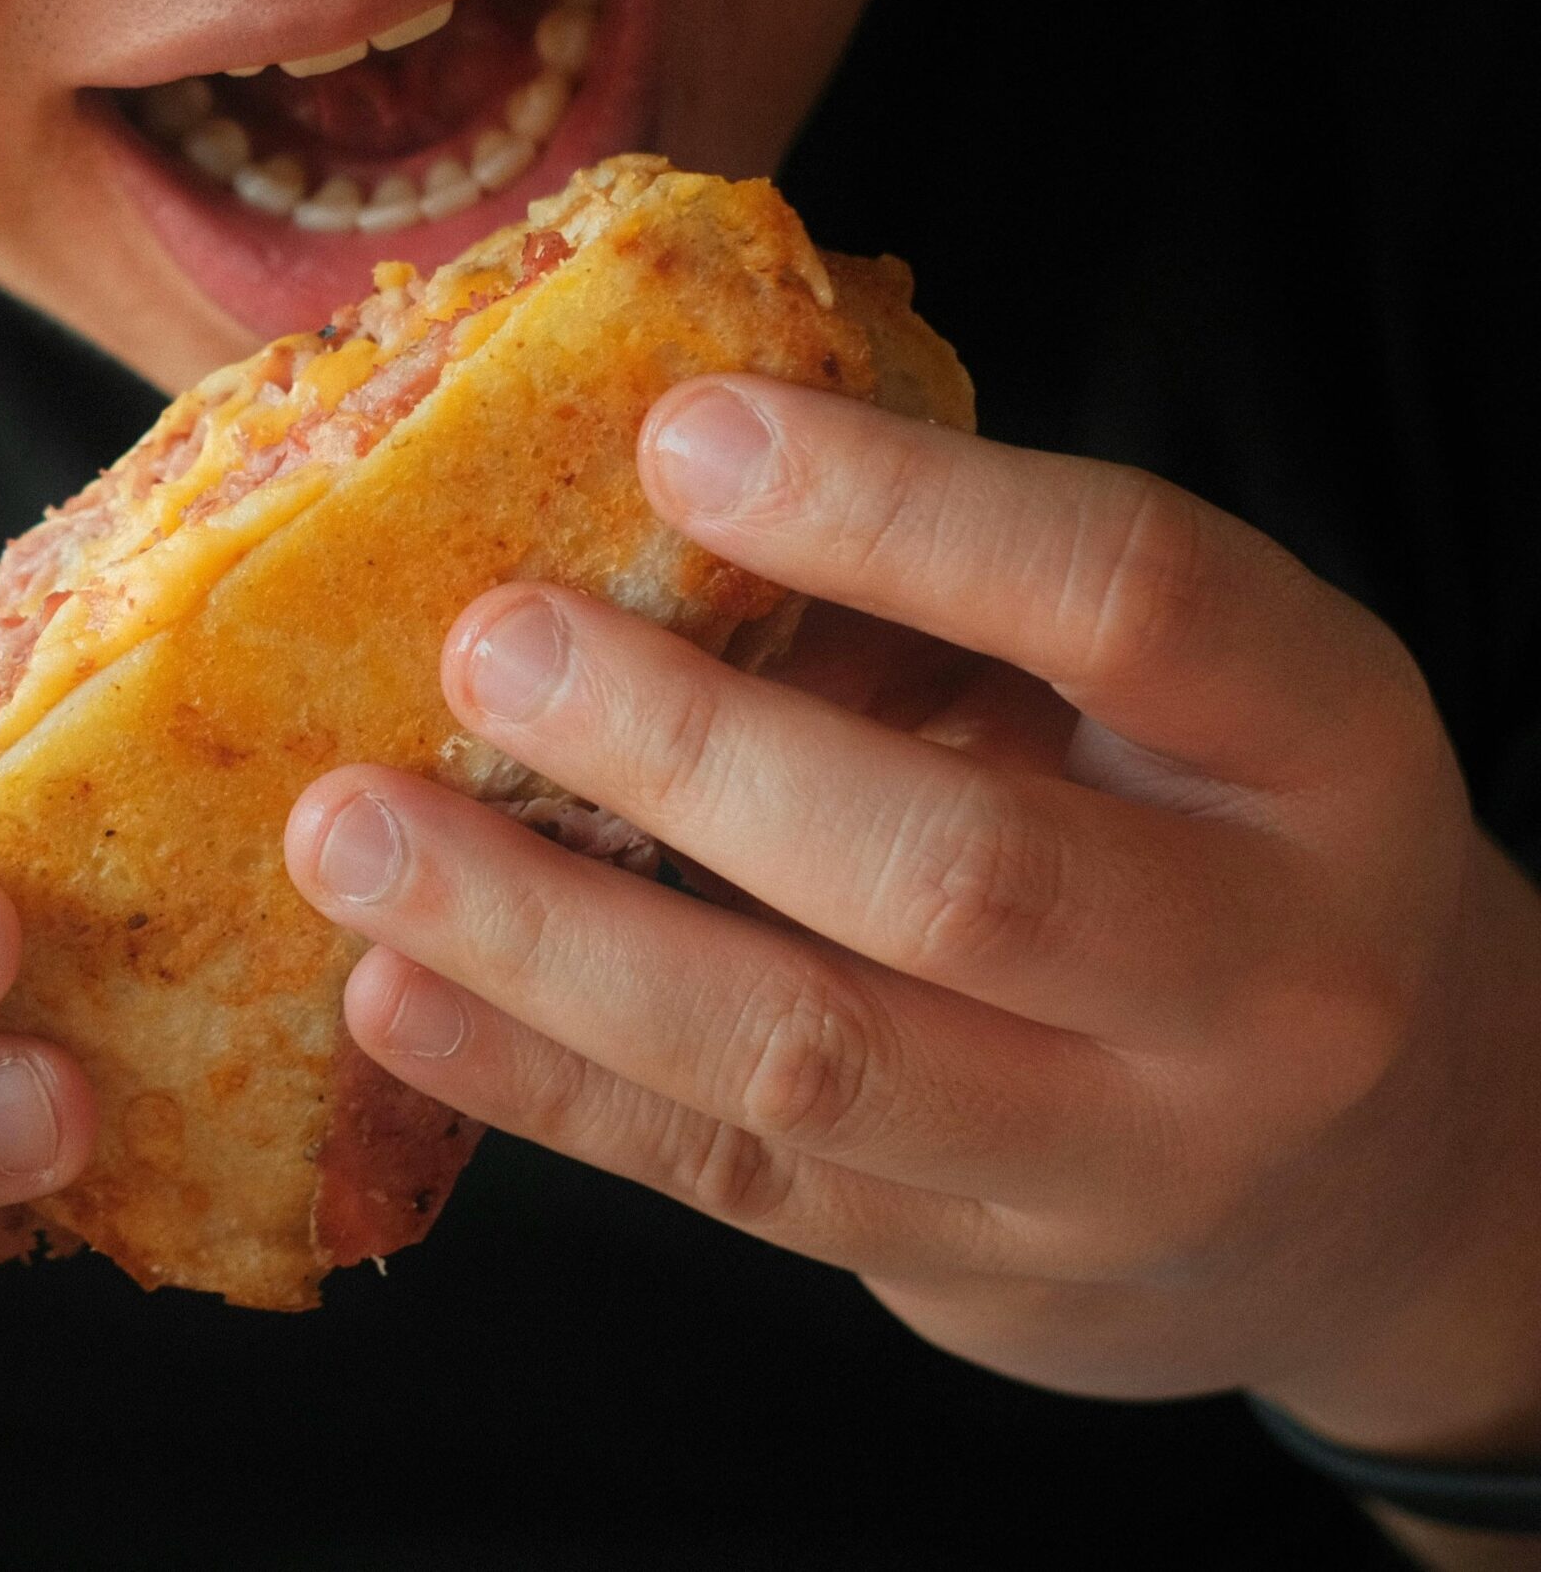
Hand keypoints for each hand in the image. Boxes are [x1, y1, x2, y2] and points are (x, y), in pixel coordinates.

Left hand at [286, 378, 1540, 1459]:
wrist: (1343, 1168)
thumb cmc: (1183, 837)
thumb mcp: (1135, 694)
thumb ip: (934, 606)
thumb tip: (625, 507)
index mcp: (1315, 746)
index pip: (1127, 598)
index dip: (898, 509)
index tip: (677, 432)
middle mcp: (1254, 976)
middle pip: (953, 870)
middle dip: (685, 750)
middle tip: (484, 646)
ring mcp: (1112, 1157)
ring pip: (806, 1055)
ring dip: (548, 940)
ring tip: (354, 836)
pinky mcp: (966, 1265)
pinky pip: (728, 1178)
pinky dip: (541, 1084)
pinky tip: (395, 995)